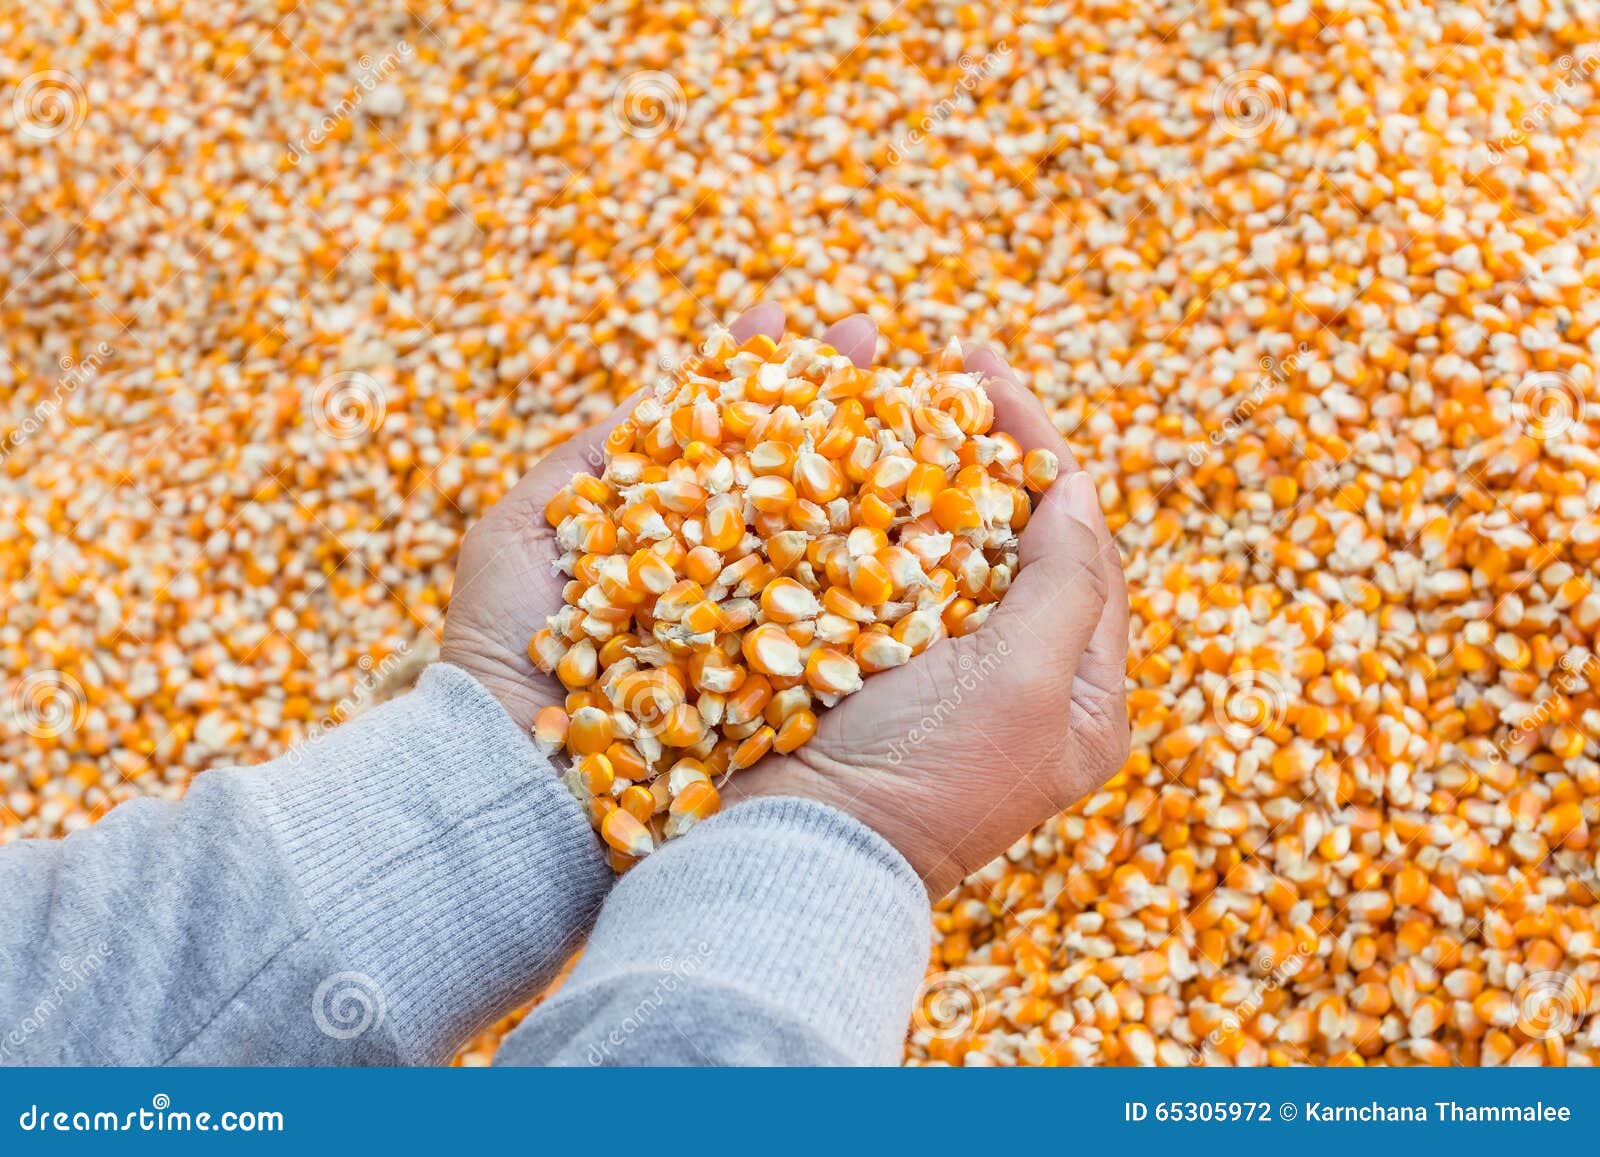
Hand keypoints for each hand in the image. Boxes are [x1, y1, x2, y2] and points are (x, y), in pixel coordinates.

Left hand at [440, 304, 880, 732]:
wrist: (519, 766)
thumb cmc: (506, 647)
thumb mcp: (528, 527)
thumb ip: (595, 459)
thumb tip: (662, 390)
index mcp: (666, 523)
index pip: (718, 431)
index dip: (749, 373)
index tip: (783, 310)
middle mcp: (723, 565)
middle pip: (783, 465)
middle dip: (826, 395)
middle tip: (871, 334)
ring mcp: (756, 617)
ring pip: (822, 526)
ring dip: (869, 456)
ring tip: (912, 387)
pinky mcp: (785, 677)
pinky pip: (837, 609)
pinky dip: (880, 558)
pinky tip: (919, 500)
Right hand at [728, 338, 1130, 897]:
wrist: (795, 856)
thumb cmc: (929, 780)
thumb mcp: (1030, 684)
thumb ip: (1069, 582)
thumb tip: (1082, 484)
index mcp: (1081, 690)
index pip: (1082, 544)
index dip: (1043, 450)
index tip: (995, 376)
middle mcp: (1013, 675)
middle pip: (1015, 532)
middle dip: (988, 444)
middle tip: (957, 363)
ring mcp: (933, 669)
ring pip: (941, 540)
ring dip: (922, 462)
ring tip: (895, 386)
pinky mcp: (864, 664)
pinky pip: (876, 567)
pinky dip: (862, 507)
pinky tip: (839, 449)